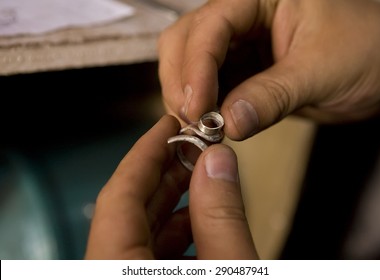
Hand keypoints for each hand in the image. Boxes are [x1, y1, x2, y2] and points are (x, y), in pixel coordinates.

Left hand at [84, 115, 257, 258]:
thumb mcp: (229, 268)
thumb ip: (221, 217)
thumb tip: (217, 161)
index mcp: (116, 265)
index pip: (120, 195)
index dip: (146, 153)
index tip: (168, 125)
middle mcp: (109, 269)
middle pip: (129, 209)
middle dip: (165, 173)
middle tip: (194, 146)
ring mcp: (121, 276)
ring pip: (139, 232)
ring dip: (174, 203)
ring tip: (204, 177)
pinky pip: (148, 253)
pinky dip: (176, 233)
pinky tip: (203, 219)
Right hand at [158, 0, 379, 139]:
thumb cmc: (365, 53)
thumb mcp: (320, 71)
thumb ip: (272, 96)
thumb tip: (227, 124)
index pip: (213, 25)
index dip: (197, 67)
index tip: (197, 108)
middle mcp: (242, 18)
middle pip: (186, 41)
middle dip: (182, 82)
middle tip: (191, 122)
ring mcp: (237, 46)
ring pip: (189, 66)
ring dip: (186, 99)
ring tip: (197, 129)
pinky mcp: (239, 73)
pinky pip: (208, 89)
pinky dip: (202, 110)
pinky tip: (206, 127)